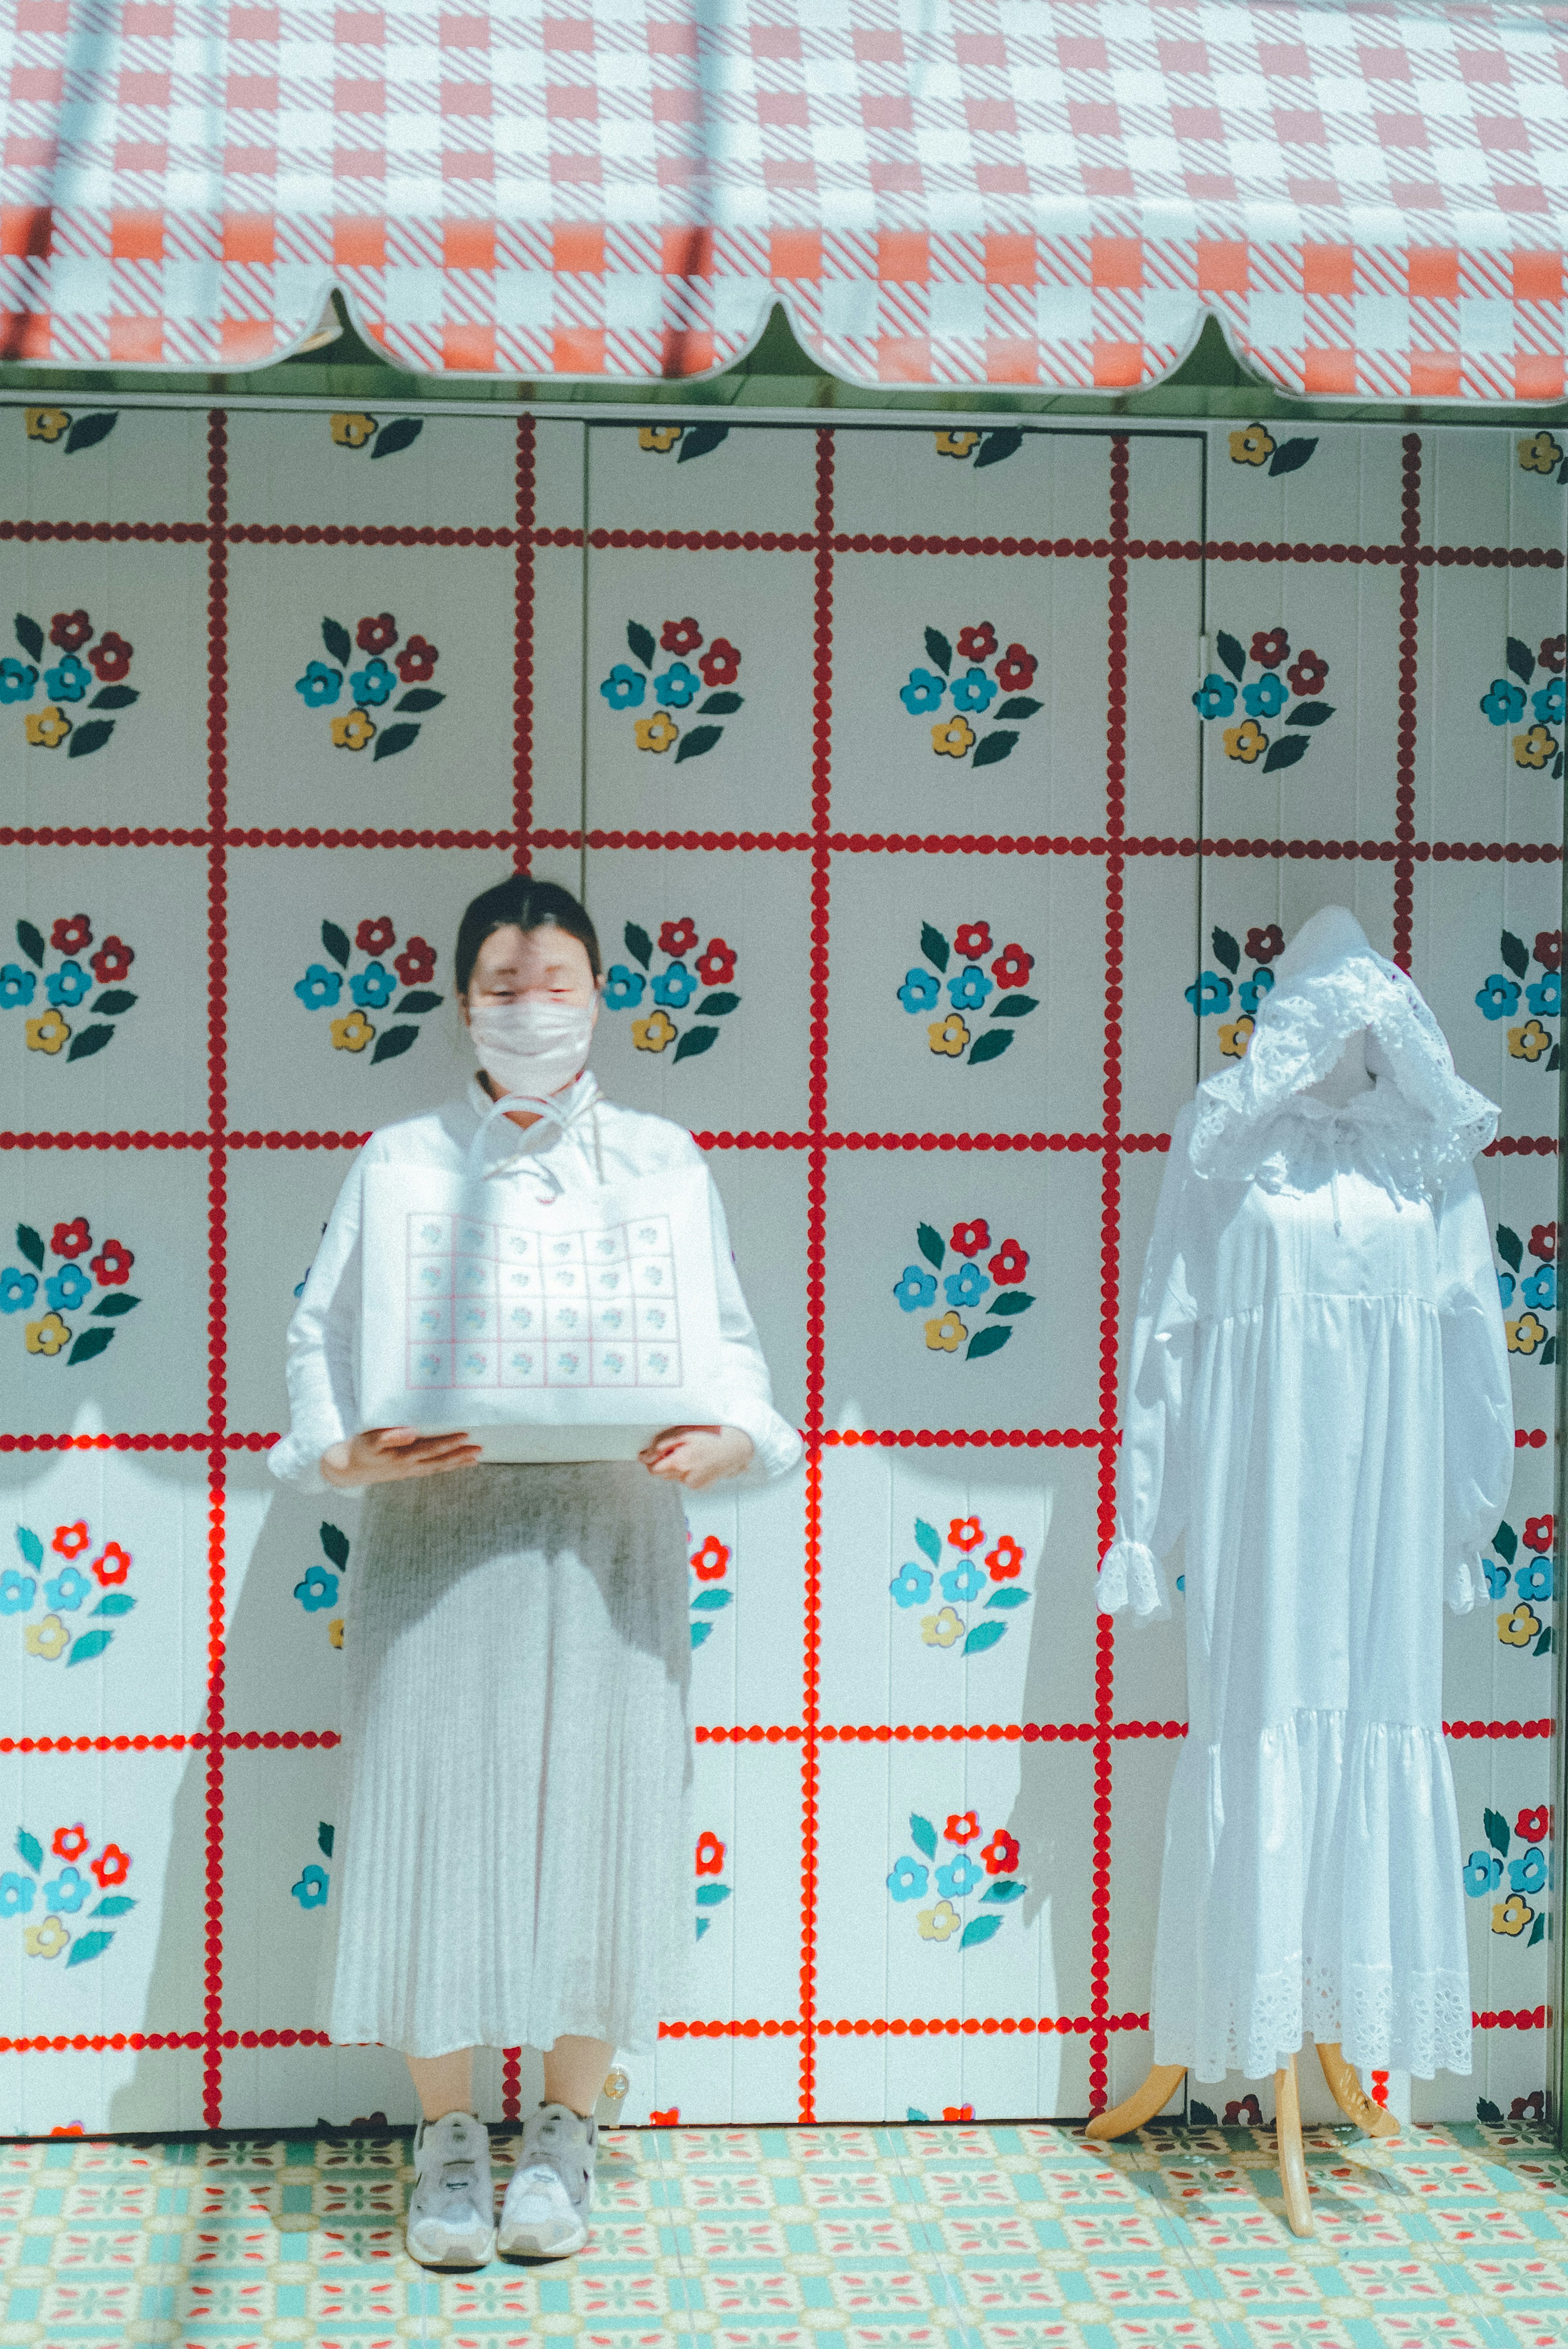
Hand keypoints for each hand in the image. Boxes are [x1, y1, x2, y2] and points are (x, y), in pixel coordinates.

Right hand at [321, 1427, 481, 1487]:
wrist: (344, 1469)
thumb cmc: (357, 1449)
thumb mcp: (369, 1440)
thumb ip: (390, 1435)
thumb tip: (412, 1432)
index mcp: (402, 1457)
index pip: (430, 1449)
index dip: (449, 1442)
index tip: (466, 1435)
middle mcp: (409, 1466)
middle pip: (439, 1461)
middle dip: (460, 1455)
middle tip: (480, 1449)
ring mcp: (408, 1471)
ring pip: (437, 1468)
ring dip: (457, 1463)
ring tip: (476, 1459)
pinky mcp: (406, 1472)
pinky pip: (431, 1470)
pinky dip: (445, 1467)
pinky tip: (455, 1464)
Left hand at [639, 1424, 753, 1490]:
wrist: (737, 1447)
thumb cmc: (712, 1435)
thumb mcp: (684, 1432)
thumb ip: (661, 1445)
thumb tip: (645, 1456)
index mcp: (679, 1463)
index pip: (652, 1469)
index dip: (651, 1459)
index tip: (654, 1452)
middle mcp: (685, 1478)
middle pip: (662, 1474)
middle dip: (664, 1462)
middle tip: (677, 1448)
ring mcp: (694, 1484)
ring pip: (674, 1477)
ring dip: (677, 1467)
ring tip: (691, 1453)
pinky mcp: (701, 1487)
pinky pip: (686, 1480)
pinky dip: (688, 1472)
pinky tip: (699, 1461)